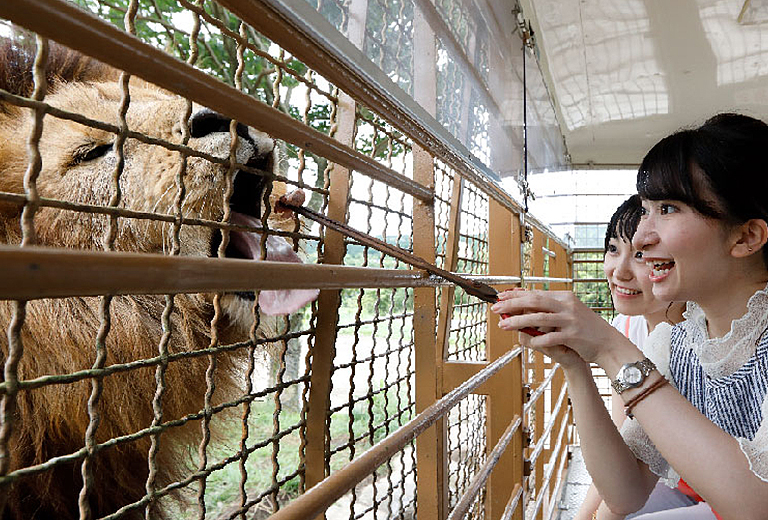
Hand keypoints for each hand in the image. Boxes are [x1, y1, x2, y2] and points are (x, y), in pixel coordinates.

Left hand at [490, 290, 634, 366]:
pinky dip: (535, 340)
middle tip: (495, 308)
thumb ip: (549, 309)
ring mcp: (570, 320)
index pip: (536, 294)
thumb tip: (524, 307)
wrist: (609, 344)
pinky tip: (525, 342)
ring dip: (517, 322)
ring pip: (538, 318)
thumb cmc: (585, 330)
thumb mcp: (568, 313)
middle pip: (534, 301)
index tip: (501, 297)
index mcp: (565, 297)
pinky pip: (549, 338)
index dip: (516, 295)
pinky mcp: (573, 336)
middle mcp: (567, 305)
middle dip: (512, 304)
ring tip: (503, 325)